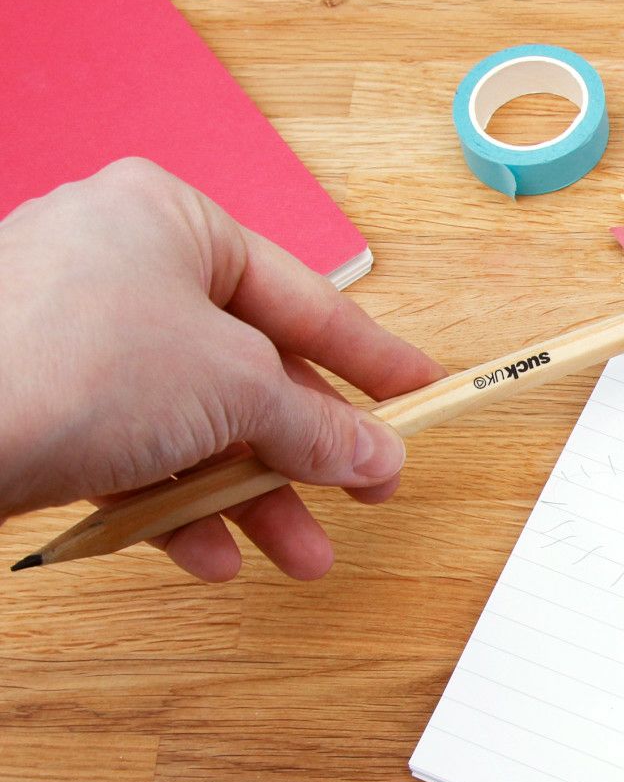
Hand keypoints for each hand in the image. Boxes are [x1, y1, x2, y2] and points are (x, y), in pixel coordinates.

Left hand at [0, 159, 443, 580]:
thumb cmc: (80, 365)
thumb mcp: (235, 389)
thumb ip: (317, 423)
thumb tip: (380, 455)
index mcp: (172, 223)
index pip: (303, 297)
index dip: (372, 355)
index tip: (423, 390)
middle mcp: (123, 267)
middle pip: (252, 370)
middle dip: (310, 451)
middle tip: (368, 496)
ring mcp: (78, 336)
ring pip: (197, 422)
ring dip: (252, 498)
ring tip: (302, 557)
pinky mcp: (42, 401)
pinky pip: (135, 451)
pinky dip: (175, 506)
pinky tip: (206, 558)